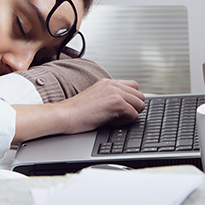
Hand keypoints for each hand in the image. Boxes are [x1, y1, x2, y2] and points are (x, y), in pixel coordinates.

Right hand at [11, 79, 144, 142]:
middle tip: (118, 116)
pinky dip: (125, 121)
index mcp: (108, 82)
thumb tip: (125, 105)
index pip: (134, 86)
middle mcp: (113, 84)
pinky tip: (111, 122)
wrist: (64, 115)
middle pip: (140, 95)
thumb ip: (109, 96)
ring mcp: (115, 92)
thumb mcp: (95, 97)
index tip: (122, 109)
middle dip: (133, 107)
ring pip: (140, 104)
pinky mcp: (116, 102)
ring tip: (114, 119)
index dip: (131, 99)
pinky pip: (134, 114)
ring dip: (130, 114)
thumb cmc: (76, 111)